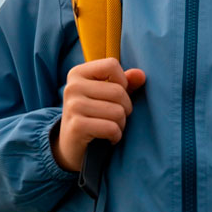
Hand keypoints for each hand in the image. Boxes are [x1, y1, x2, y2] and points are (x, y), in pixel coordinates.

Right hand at [52, 58, 145, 172]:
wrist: (70, 145)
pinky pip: (111, 128)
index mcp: (78, 73)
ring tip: (112, 127)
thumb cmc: (93, 115)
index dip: (122, 82)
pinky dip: (116, 136)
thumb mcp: (107, 95)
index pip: (112, 65)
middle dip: (125, 108)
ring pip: (117, 112)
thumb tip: (141, 75)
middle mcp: (72, 87)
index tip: (115, 95)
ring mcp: (73, 106)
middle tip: (116, 117)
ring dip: (121, 124)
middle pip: (118, 91)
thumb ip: (125, 82)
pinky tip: (109, 138)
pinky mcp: (76, 127)